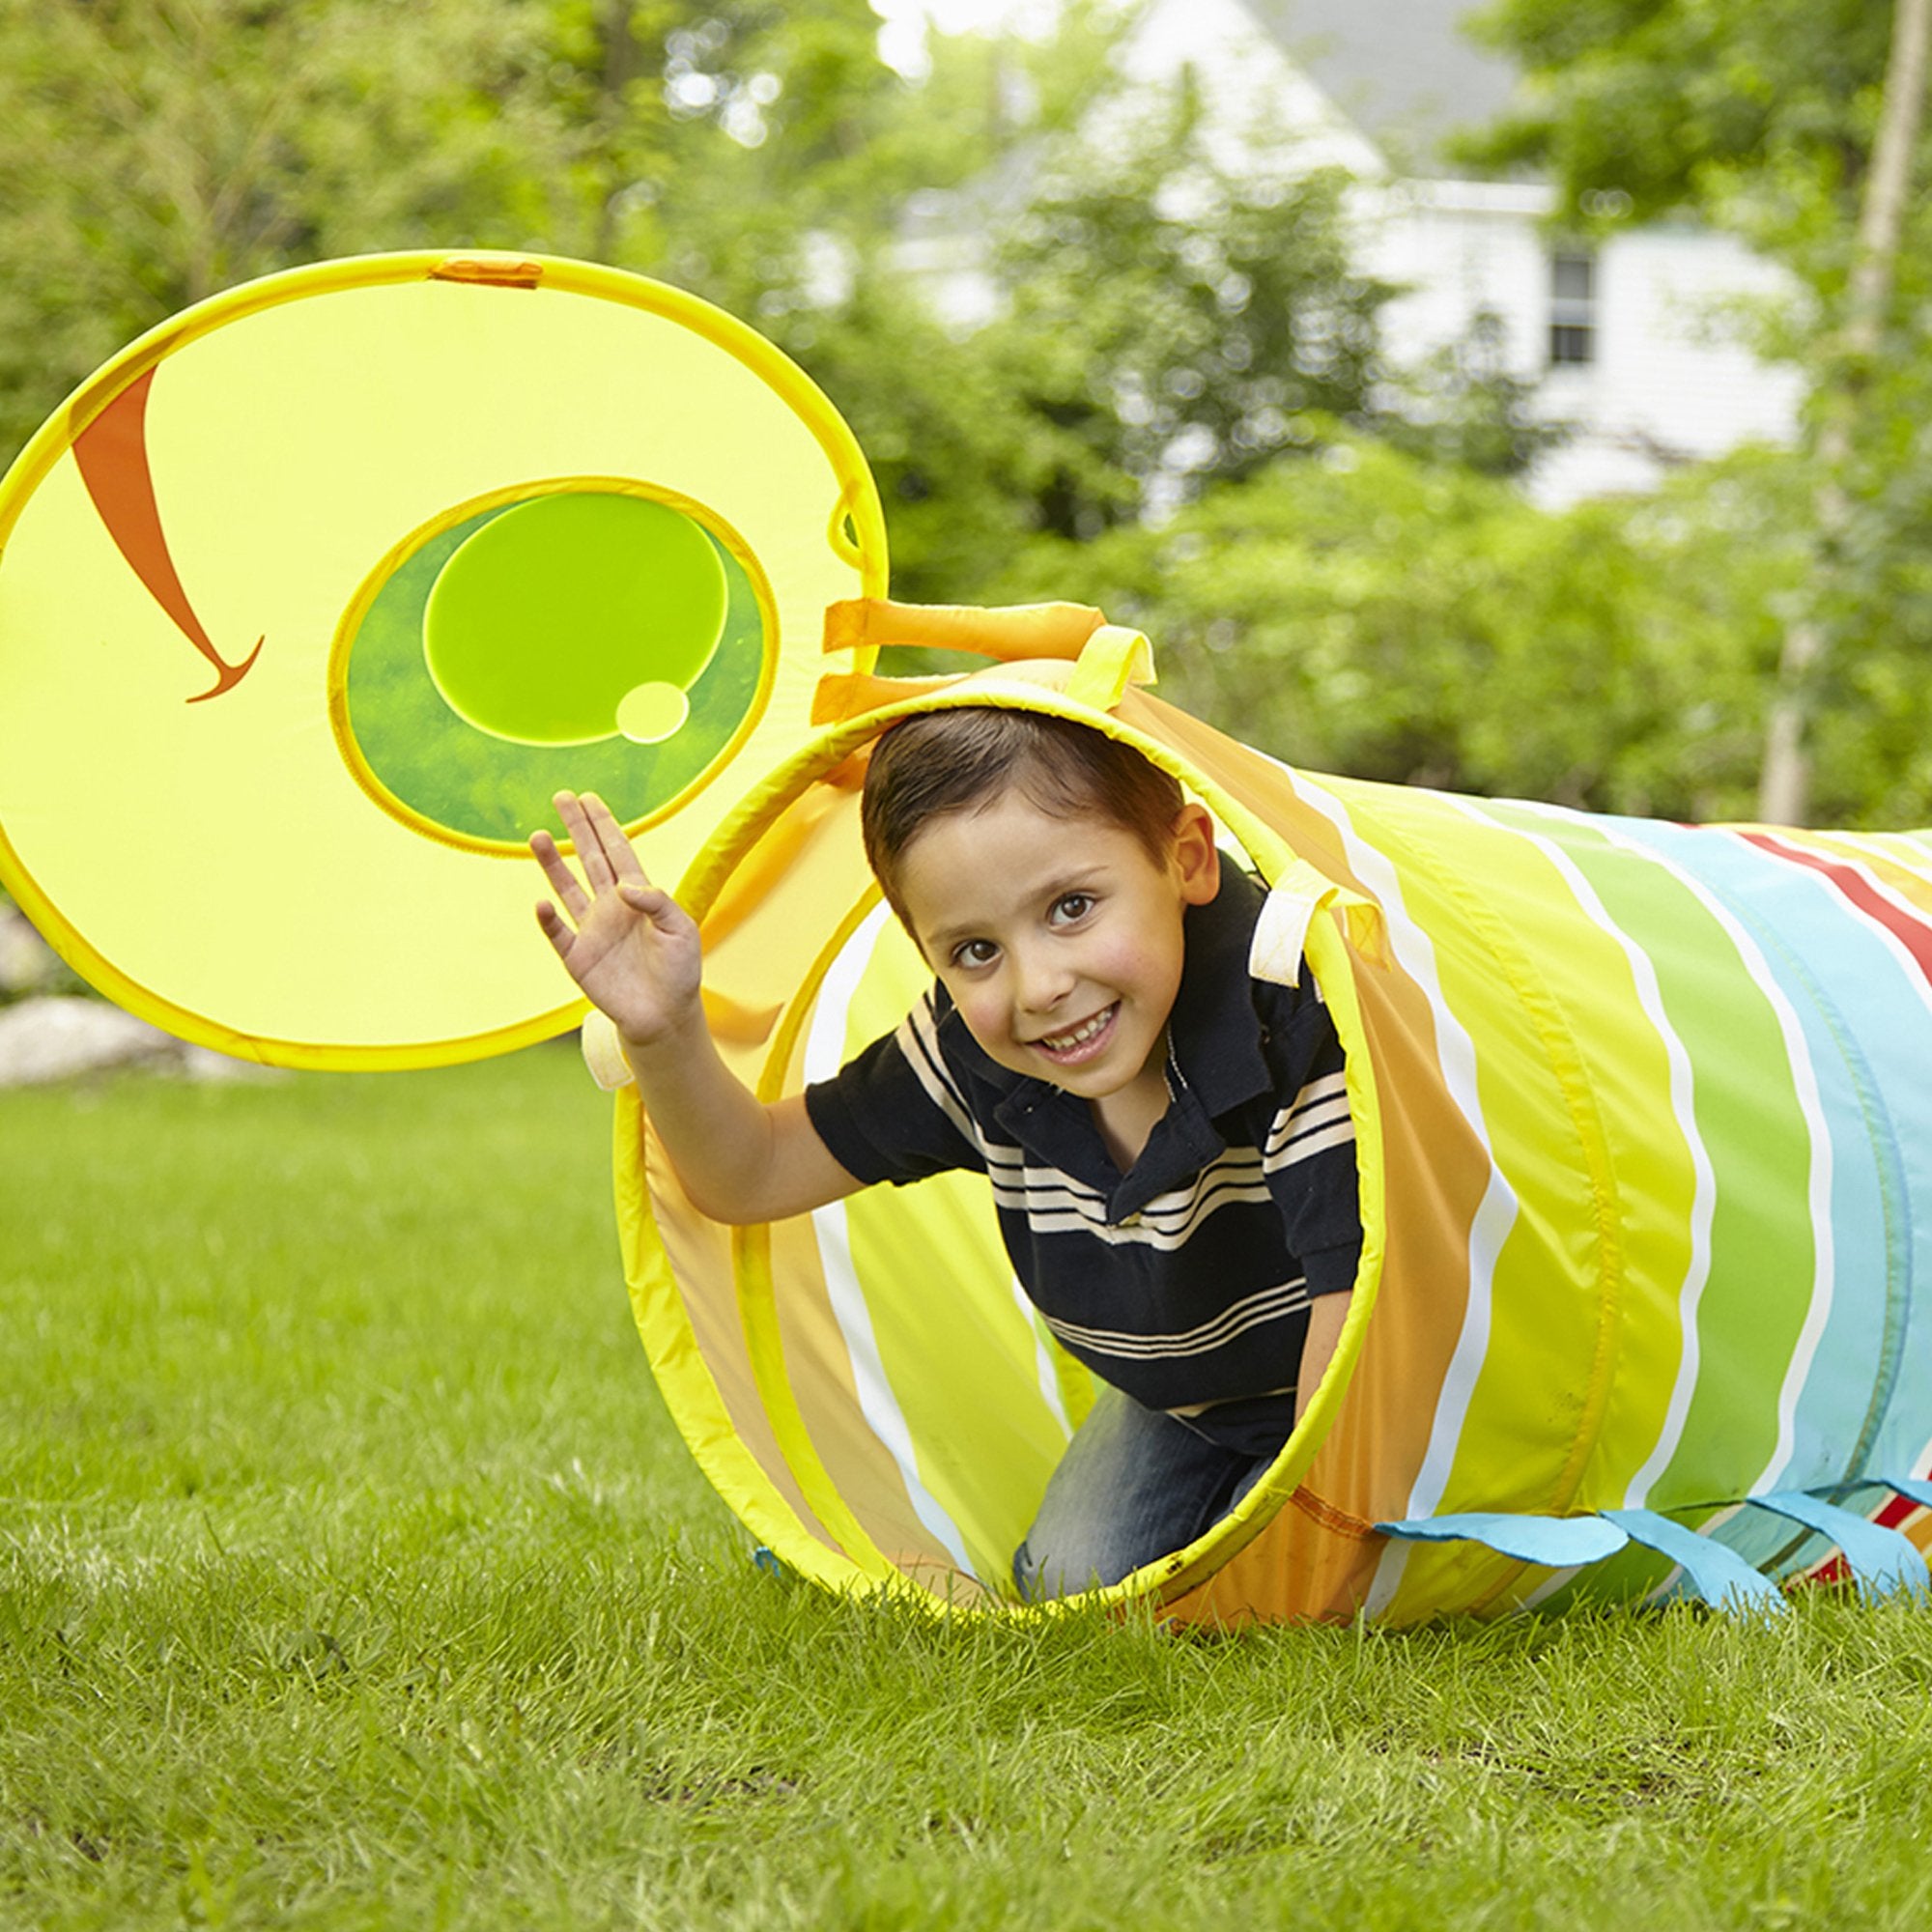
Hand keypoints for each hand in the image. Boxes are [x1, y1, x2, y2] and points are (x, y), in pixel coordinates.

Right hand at [530, 791, 702, 1047]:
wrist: (665, 1014)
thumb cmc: (679, 971)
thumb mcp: (681, 930)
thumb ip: (658, 902)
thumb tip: (624, 886)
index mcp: (638, 896)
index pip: (618, 851)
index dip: (604, 824)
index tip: (589, 798)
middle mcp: (611, 907)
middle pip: (590, 859)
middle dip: (577, 828)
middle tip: (561, 797)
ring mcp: (592, 930)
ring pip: (567, 888)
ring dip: (552, 864)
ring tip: (537, 836)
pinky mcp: (579, 957)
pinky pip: (559, 934)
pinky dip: (549, 920)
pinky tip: (541, 903)